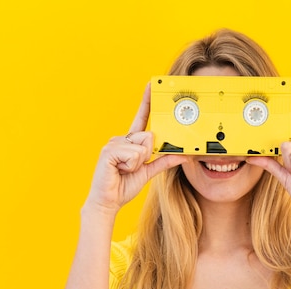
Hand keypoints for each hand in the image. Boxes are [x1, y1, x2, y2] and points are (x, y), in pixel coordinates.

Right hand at [85, 84, 186, 212]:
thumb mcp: (149, 172)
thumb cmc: (123, 186)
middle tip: (132, 168)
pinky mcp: (109, 151)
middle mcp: (121, 139)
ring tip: (125, 170)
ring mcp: (113, 143)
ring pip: (142, 146)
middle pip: (147, 136)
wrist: (108, 202)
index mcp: (130, 142)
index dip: (147, 102)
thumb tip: (182, 155)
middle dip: (145, 155)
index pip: (141, 118)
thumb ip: (164, 161)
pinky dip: (131, 166)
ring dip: (138, 163)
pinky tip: (119, 170)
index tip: (152, 86)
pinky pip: (134, 154)